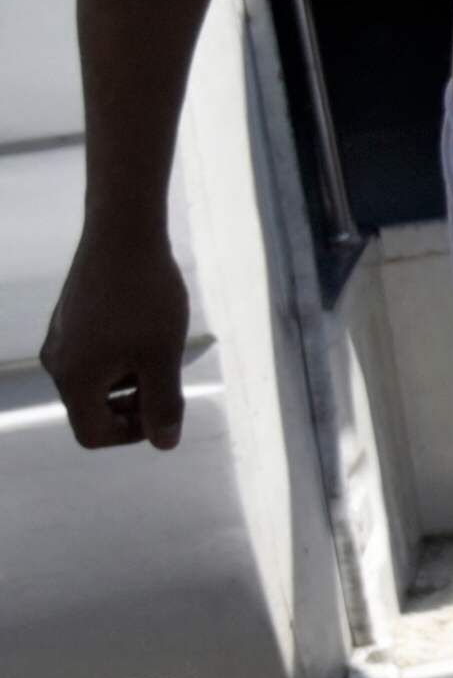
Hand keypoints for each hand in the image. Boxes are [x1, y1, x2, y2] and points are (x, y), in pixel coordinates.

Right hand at [37, 227, 189, 450]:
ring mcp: (59, 340)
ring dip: (130, 380)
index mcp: (74, 380)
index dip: (134, 435)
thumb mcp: (163, 357)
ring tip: (161, 349)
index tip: (167, 408)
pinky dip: (121, 358)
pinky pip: (92, 357)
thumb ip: (163, 404)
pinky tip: (148, 330)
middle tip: (170, 378)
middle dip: (135, 406)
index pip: (94, 435)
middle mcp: (56, 363)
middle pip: (93, 410)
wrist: (123, 234)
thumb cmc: (147, 297)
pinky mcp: (68, 320)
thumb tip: (164, 444)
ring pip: (95, 382)